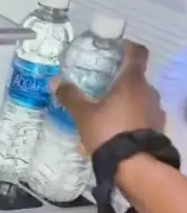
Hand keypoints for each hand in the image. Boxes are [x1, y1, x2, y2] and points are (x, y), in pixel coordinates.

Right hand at [52, 40, 165, 155]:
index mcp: (132, 81)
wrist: (134, 165)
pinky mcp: (157, 127)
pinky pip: (142, 115)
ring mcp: (155, 109)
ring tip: (106, 111)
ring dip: (125, 100)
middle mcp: (149, 90)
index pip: (137, 52)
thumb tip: (54, 81)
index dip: (127, 46)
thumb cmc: (108, 131)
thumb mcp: (84, 115)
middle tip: (101, 85)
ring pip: (139, 97)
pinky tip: (116, 129)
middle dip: (119, 79)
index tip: (115, 48)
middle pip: (136, 77)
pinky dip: (130, 117)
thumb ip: (70, 96)